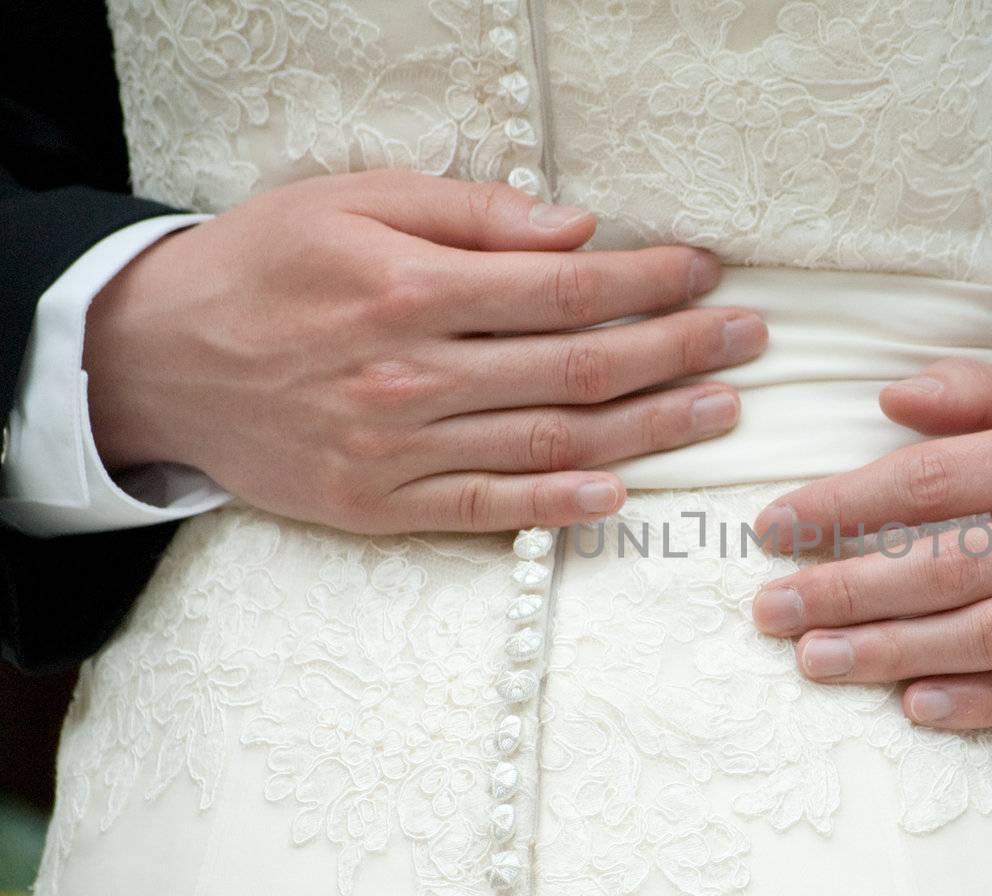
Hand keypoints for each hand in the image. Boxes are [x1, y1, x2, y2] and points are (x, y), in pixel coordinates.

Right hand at [83, 170, 766, 532]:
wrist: (156, 361)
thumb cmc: (263, 265)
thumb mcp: (351, 201)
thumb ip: (471, 216)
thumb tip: (576, 228)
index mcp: (409, 289)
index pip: (564, 289)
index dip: (647, 283)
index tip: (704, 274)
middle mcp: (412, 376)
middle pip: (577, 368)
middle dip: (676, 351)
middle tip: (747, 338)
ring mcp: (396, 450)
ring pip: (551, 444)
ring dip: (648, 429)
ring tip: (719, 408)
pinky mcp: (378, 506)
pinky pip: (486, 512)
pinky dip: (558, 509)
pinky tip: (622, 494)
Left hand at [750, 360, 991, 728]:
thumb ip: (975, 392)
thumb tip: (888, 397)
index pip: (932, 481)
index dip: (844, 506)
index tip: (775, 528)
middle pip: (950, 566)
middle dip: (848, 591)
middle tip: (772, 611)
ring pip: (989, 636)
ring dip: (891, 653)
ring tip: (815, 660)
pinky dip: (978, 704)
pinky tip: (913, 706)